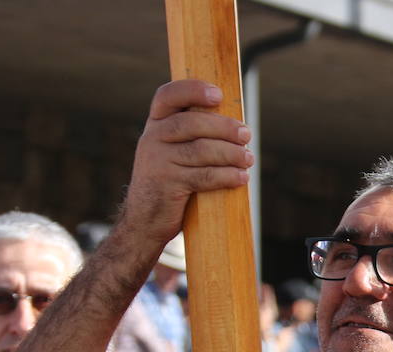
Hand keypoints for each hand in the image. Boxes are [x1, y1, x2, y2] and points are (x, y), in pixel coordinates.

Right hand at [122, 79, 252, 246]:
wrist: (145, 220)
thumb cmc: (169, 182)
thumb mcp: (172, 153)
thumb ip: (192, 136)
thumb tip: (238, 127)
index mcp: (155, 124)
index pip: (168, 96)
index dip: (193, 90)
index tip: (218, 95)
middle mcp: (152, 138)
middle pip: (191, 123)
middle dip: (224, 127)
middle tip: (246, 135)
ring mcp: (157, 162)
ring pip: (200, 150)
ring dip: (231, 153)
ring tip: (248, 159)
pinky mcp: (167, 185)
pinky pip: (203, 176)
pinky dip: (226, 176)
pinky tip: (241, 178)